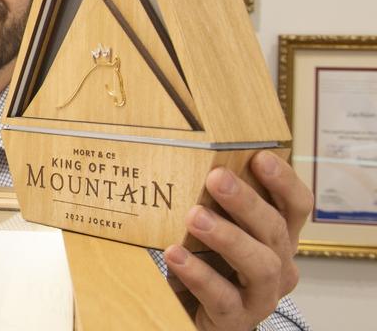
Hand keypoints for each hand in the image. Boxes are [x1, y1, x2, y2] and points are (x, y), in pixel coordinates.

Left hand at [163, 150, 311, 330]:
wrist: (199, 315)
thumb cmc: (210, 265)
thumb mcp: (216, 231)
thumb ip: (214, 203)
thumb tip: (186, 159)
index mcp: (278, 237)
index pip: (296, 206)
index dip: (284, 181)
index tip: (261, 157)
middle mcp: (279, 264)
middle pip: (274, 229)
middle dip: (246, 202)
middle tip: (216, 178)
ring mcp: (262, 295)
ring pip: (260, 264)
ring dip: (228, 237)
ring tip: (194, 216)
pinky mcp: (236, 318)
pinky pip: (222, 296)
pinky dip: (199, 274)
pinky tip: (175, 255)